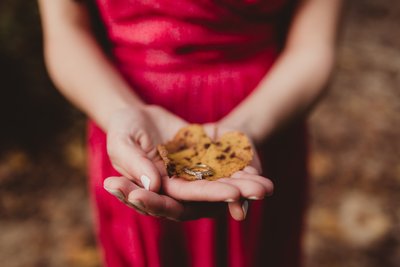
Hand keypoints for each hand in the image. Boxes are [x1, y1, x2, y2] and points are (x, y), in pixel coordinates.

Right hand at [104, 117, 272, 220]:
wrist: (136, 115)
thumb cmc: (122, 128)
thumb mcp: (121, 142)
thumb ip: (134, 164)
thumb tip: (153, 186)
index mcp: (156, 189)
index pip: (179, 198)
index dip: (207, 195)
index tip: (231, 193)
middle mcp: (177, 187)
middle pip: (206, 195)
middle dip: (232, 193)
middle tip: (260, 191)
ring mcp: (190, 174)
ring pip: (218, 182)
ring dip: (242, 184)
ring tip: (266, 186)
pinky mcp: (200, 159)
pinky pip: (221, 164)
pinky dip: (239, 166)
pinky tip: (258, 168)